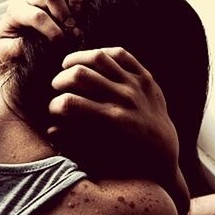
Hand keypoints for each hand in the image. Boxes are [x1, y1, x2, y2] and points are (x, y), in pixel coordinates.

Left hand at [0, 0, 102, 66]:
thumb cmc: (9, 50)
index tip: (61, 44)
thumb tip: (35, 43)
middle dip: (64, 14)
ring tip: (79, 13)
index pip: (37, 15)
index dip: (52, 30)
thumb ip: (16, 49)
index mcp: (15, 10)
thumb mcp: (6, 53)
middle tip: (71, 32)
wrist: (13, 47)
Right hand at [48, 47, 189, 214]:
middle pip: (80, 74)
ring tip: (67, 66)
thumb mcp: (101, 155)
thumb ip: (74, 142)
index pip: (70, 103)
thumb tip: (51, 130)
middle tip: (56, 86)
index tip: (53, 110)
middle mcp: (124, 99)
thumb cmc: (126, 160)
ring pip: (99, 58)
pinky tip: (91, 60)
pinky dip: (103, 54)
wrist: (162, 154)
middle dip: (61, 79)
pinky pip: (121, 55)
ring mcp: (136, 85)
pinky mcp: (146, 78)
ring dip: (77, 60)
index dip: (54, 106)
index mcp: (111, 121)